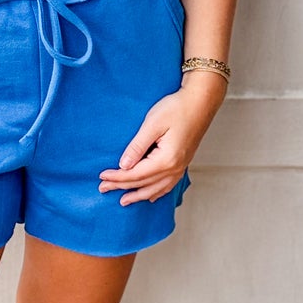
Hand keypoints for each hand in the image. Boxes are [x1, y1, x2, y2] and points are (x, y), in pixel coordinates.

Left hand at [98, 71, 225, 205]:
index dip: (117, 177)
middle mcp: (175, 168)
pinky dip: (156, 192)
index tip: (102, 176)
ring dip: (138, 195)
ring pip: (156, 189)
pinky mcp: (183, 163)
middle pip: (143, 184)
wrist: (200, 102)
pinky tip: (150, 196)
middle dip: (122, 186)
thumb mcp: (152, 124)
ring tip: (124, 201)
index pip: (135, 174)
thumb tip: (124, 165)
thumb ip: (137, 146)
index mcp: (166, 160)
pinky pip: (168, 185)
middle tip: (103, 188)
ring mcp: (181, 167)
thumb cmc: (177, 109)